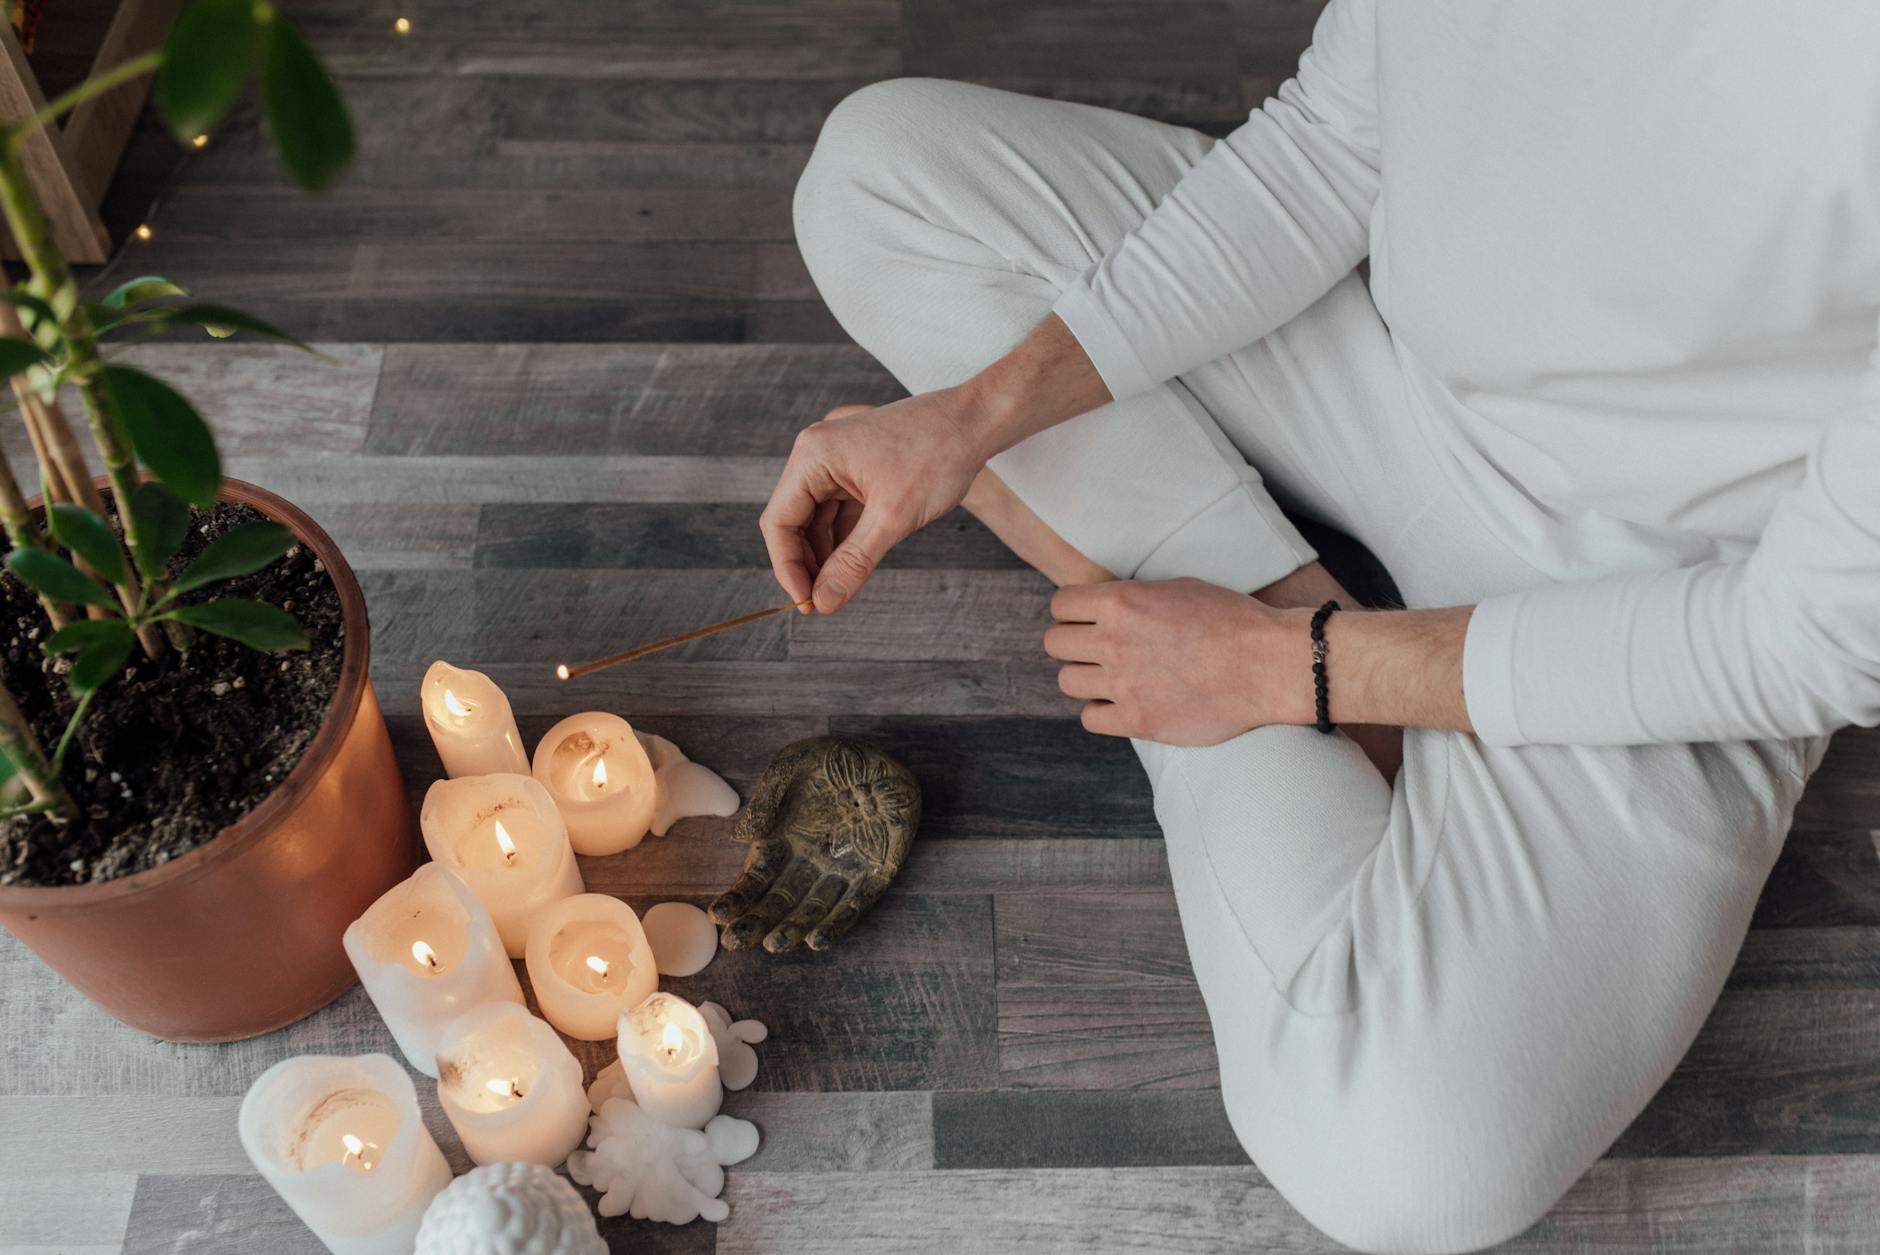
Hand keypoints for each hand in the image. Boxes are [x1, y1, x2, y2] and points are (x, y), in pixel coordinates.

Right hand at [708, 737, 919, 952]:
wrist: (884, 757)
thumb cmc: (833, 759)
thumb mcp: (792, 766)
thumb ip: (767, 798)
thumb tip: (741, 838)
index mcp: (783, 840)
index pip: (755, 877)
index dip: (738, 897)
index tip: (719, 915)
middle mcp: (809, 861)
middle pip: (779, 900)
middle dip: (757, 922)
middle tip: (736, 942)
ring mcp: (842, 871)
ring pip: (814, 908)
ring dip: (794, 928)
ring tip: (775, 944)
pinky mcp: (874, 875)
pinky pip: (854, 905)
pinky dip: (837, 923)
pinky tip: (817, 941)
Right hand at [761, 391, 987, 612]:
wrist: (974, 422)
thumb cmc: (938, 455)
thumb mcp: (893, 517)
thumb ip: (854, 562)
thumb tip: (825, 601)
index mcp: (814, 456)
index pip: (779, 522)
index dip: (788, 568)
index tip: (807, 604)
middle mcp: (816, 455)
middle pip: (793, 522)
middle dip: (807, 563)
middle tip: (825, 601)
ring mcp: (835, 461)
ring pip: (815, 520)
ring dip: (825, 554)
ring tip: (841, 585)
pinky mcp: (855, 470)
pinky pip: (837, 511)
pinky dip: (844, 539)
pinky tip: (855, 562)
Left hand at [1046, 577, 1314, 744]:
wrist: (1270, 665)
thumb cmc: (1234, 620)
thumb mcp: (1179, 588)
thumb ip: (1135, 597)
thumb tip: (1107, 605)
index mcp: (1121, 601)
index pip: (1060, 605)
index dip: (1073, 612)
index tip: (1089, 620)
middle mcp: (1114, 641)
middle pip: (1055, 643)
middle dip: (1074, 644)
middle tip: (1100, 650)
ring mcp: (1124, 683)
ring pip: (1067, 681)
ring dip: (1087, 679)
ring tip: (1114, 678)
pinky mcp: (1138, 721)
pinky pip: (1090, 718)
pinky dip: (1103, 712)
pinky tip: (1125, 704)